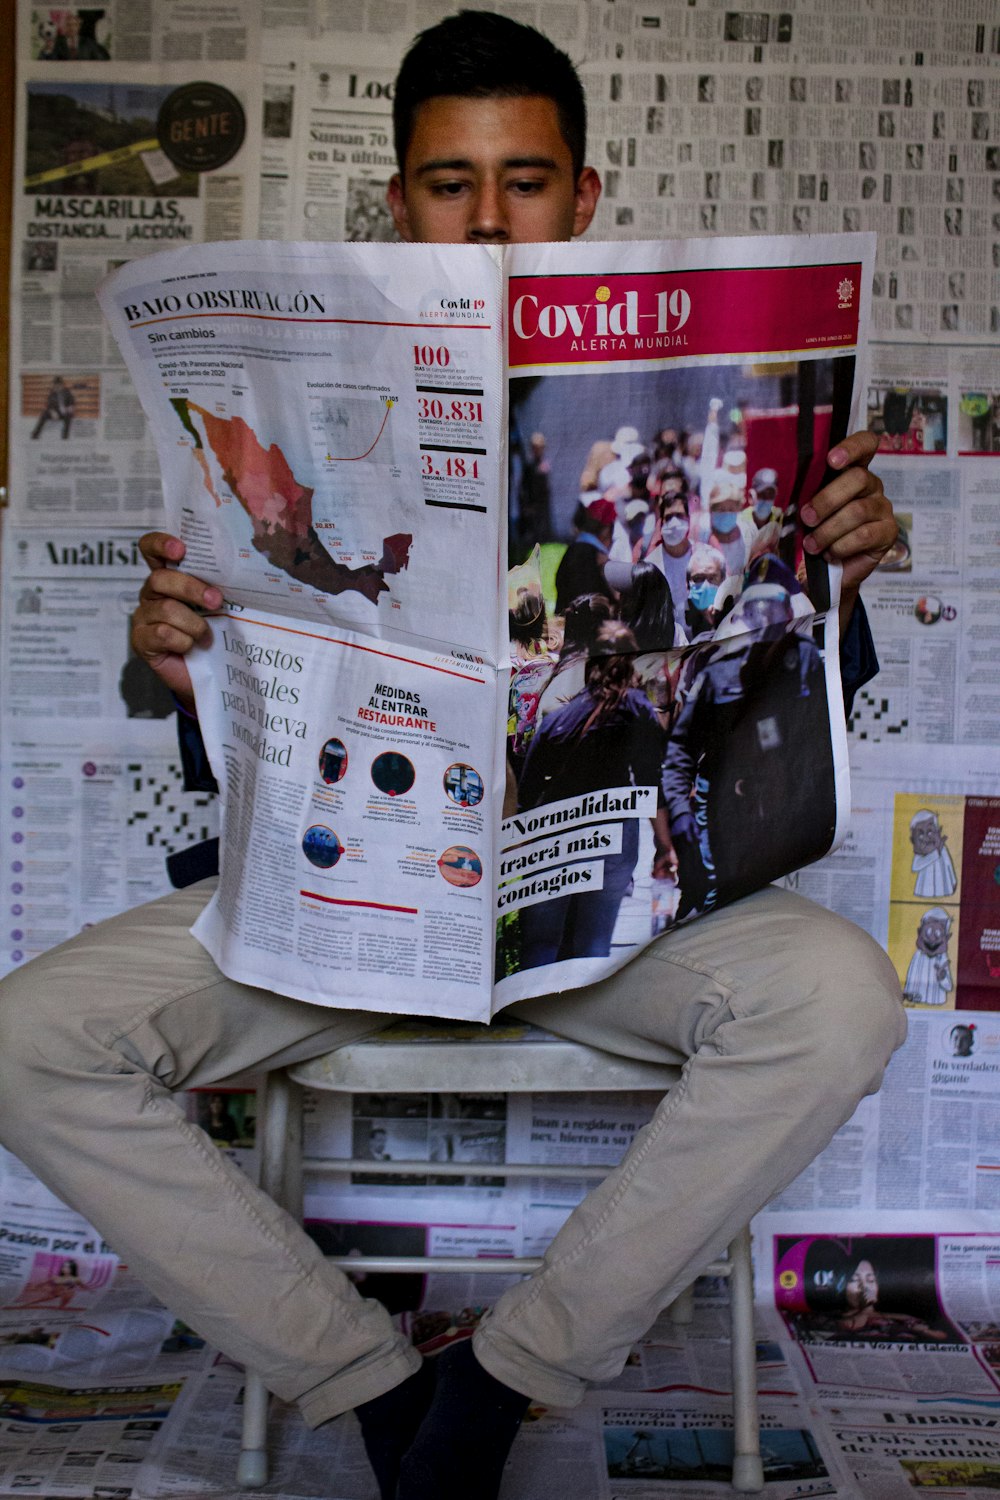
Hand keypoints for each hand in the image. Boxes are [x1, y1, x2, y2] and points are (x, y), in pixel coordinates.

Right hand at [131, 532, 221, 708]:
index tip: (180, 549)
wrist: (211, 672)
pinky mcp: (141, 641)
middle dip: (191, 588)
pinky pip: (162, 634)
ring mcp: (143, 617)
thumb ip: (217, 586)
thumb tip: (240, 573)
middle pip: (160, 579)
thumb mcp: (219, 606)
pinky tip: (191, 648)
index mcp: (169, 576)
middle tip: (216, 600)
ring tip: (207, 636)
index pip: (151, 549)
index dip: (160, 544)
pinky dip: (183, 641)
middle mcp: (152, 593)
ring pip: (165, 609)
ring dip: (194, 624)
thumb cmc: (215, 633)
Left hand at [800, 431, 896, 620]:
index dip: (852, 447)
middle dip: (826, 500)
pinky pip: (865, 535)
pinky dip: (841, 546)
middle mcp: (871, 485)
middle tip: (807, 518)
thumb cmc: (815, 534)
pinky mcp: (888, 532)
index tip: (831, 460)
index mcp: (851, 471)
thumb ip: (803, 495)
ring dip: (829, 530)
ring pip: (857, 511)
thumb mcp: (806, 511)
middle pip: (857, 478)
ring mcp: (882, 507)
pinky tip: (830, 553)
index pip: (865, 444)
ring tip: (812, 544)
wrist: (830, 572)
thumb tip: (779, 489)